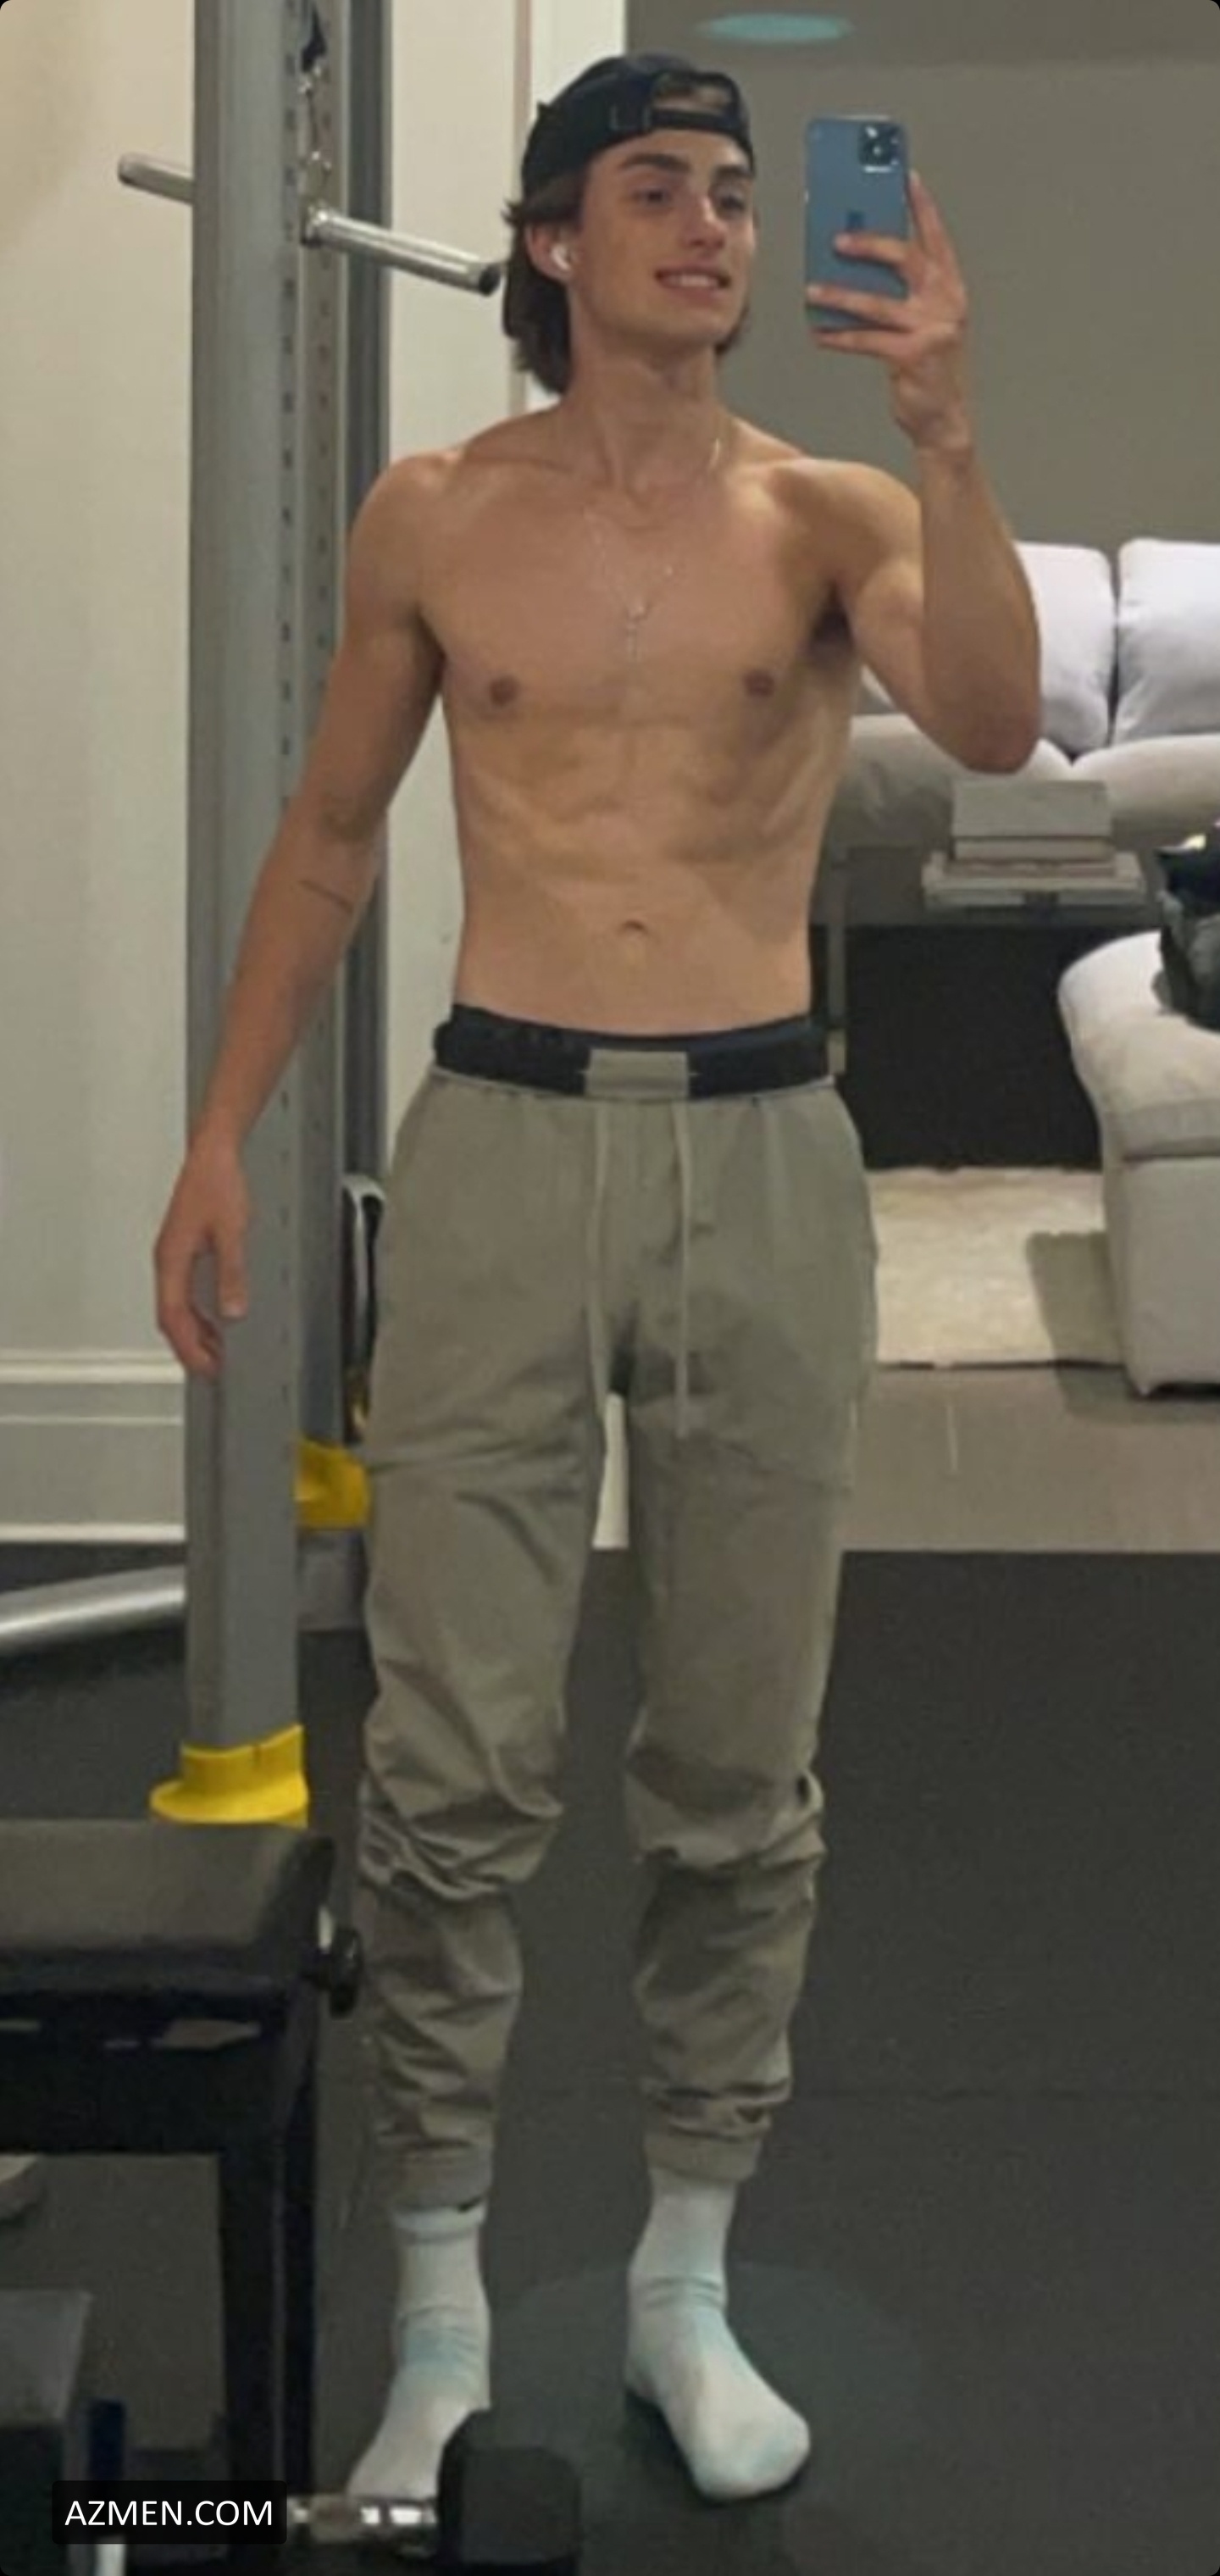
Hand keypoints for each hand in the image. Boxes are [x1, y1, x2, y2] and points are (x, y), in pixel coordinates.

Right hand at [154, 1134, 250, 1379]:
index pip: (173, 1318)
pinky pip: (183, 1294)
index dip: (189, 1348)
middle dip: (190, 1348)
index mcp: (172, 1260)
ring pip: (176, 1308)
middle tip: (214, 1370)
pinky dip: (197, 1314)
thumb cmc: (217, 1184)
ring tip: (218, 1352)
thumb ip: (232, 1275)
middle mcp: (167, 1262)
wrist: (213, 1155)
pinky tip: (216, 1319)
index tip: (207, 1368)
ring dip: (194, 1333)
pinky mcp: (182, 1251)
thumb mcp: (231, 1233)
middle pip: (170, 1318)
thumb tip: (232, 1311)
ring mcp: (173, 1257)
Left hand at [806, 171, 971, 450]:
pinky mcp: (913, 356)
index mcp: (950, 286)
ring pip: (878, 301)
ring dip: (840, 294)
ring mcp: (932, 328)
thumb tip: (854, 263)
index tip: (903, 175)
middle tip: (837, 239)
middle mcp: (946, 301)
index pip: (935, 236)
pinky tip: (818, 333)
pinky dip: (839, 336)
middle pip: (906, 258)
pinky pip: (867, 340)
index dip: (920, 205)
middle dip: (870, 242)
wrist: (944, 418)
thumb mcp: (922, 320)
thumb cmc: (928, 367)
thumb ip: (901, 291)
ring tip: (812, 290)